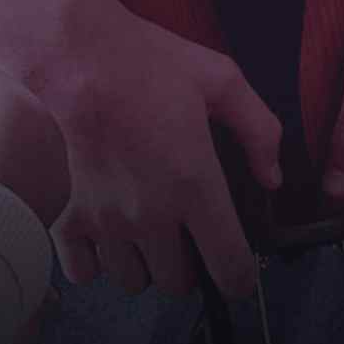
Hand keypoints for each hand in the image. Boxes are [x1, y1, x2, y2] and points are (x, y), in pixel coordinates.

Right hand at [0, 0, 287, 302]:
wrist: (79, 60)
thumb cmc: (152, 65)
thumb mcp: (223, 82)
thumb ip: (260, 131)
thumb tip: (272, 178)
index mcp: (195, 185)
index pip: (227, 266)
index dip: (240, 281)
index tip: (239, 276)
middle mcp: (152, 215)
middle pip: (178, 284)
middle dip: (190, 268)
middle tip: (189, 236)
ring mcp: (107, 222)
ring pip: (133, 282)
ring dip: (144, 267)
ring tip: (149, 235)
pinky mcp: (70, 218)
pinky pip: (83, 273)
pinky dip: (96, 264)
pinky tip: (108, 238)